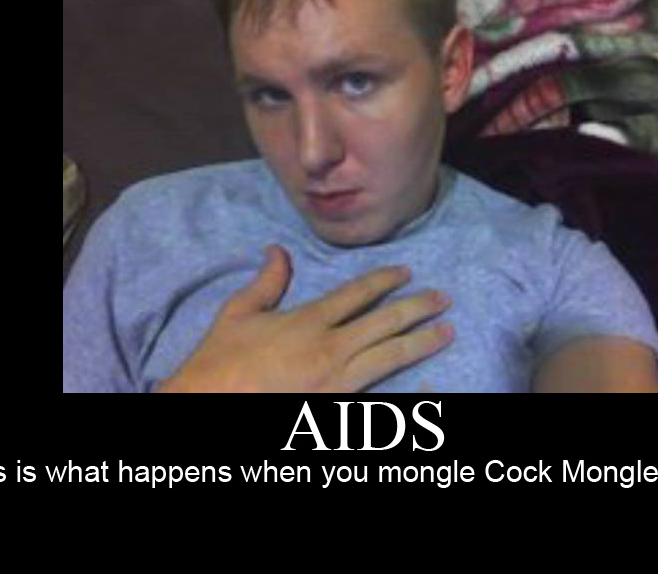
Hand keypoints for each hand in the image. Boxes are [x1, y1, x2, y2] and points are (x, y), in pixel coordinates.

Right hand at [157, 245, 452, 391]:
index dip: (384, 281)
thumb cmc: (221, 360)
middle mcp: (330, 348)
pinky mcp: (337, 407)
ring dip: (421, 341)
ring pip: (390, 356)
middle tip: (443, 298)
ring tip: (446, 331)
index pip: (356, 294)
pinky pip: (379, 394)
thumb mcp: (238, 312)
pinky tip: (425, 381)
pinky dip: (404, 386)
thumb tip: (279, 250)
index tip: (406, 273)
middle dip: (417, 308)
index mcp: (308, 321)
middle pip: (384, 323)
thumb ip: (266, 282)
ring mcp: (337, 382)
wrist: (211, 404)